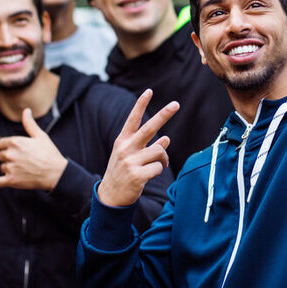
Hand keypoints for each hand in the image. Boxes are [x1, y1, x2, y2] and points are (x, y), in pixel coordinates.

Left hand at [0, 108, 68, 191]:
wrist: (56, 173)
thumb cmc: (50, 153)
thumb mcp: (41, 136)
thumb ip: (29, 124)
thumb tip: (26, 110)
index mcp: (16, 142)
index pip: (1, 143)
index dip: (8, 146)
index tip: (17, 149)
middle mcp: (10, 154)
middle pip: (1, 155)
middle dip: (9, 157)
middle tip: (24, 159)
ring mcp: (10, 168)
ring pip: (2, 167)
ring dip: (9, 168)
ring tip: (24, 168)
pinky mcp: (11, 181)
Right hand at [97, 89, 178, 207]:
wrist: (110, 196)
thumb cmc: (123, 172)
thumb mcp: (128, 155)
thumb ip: (145, 145)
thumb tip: (166, 139)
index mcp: (122, 141)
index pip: (132, 119)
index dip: (141, 105)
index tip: (149, 91)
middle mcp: (126, 148)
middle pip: (149, 128)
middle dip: (164, 114)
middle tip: (176, 104)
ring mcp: (130, 161)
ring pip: (159, 150)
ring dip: (163, 158)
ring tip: (157, 164)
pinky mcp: (137, 175)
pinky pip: (159, 167)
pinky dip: (159, 170)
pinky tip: (149, 175)